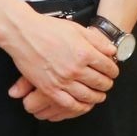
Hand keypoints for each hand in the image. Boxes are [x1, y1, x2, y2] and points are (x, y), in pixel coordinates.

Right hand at [4, 11, 119, 114]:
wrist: (23, 34)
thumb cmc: (49, 28)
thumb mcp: (77, 29)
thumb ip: (97, 41)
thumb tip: (112, 52)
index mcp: (84, 53)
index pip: (108, 67)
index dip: (113, 70)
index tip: (113, 71)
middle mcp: (75, 69)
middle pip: (100, 82)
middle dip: (107, 83)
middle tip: (107, 83)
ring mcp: (62, 81)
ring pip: (88, 95)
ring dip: (97, 96)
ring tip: (99, 95)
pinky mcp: (50, 89)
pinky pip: (70, 104)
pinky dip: (80, 106)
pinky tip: (84, 104)